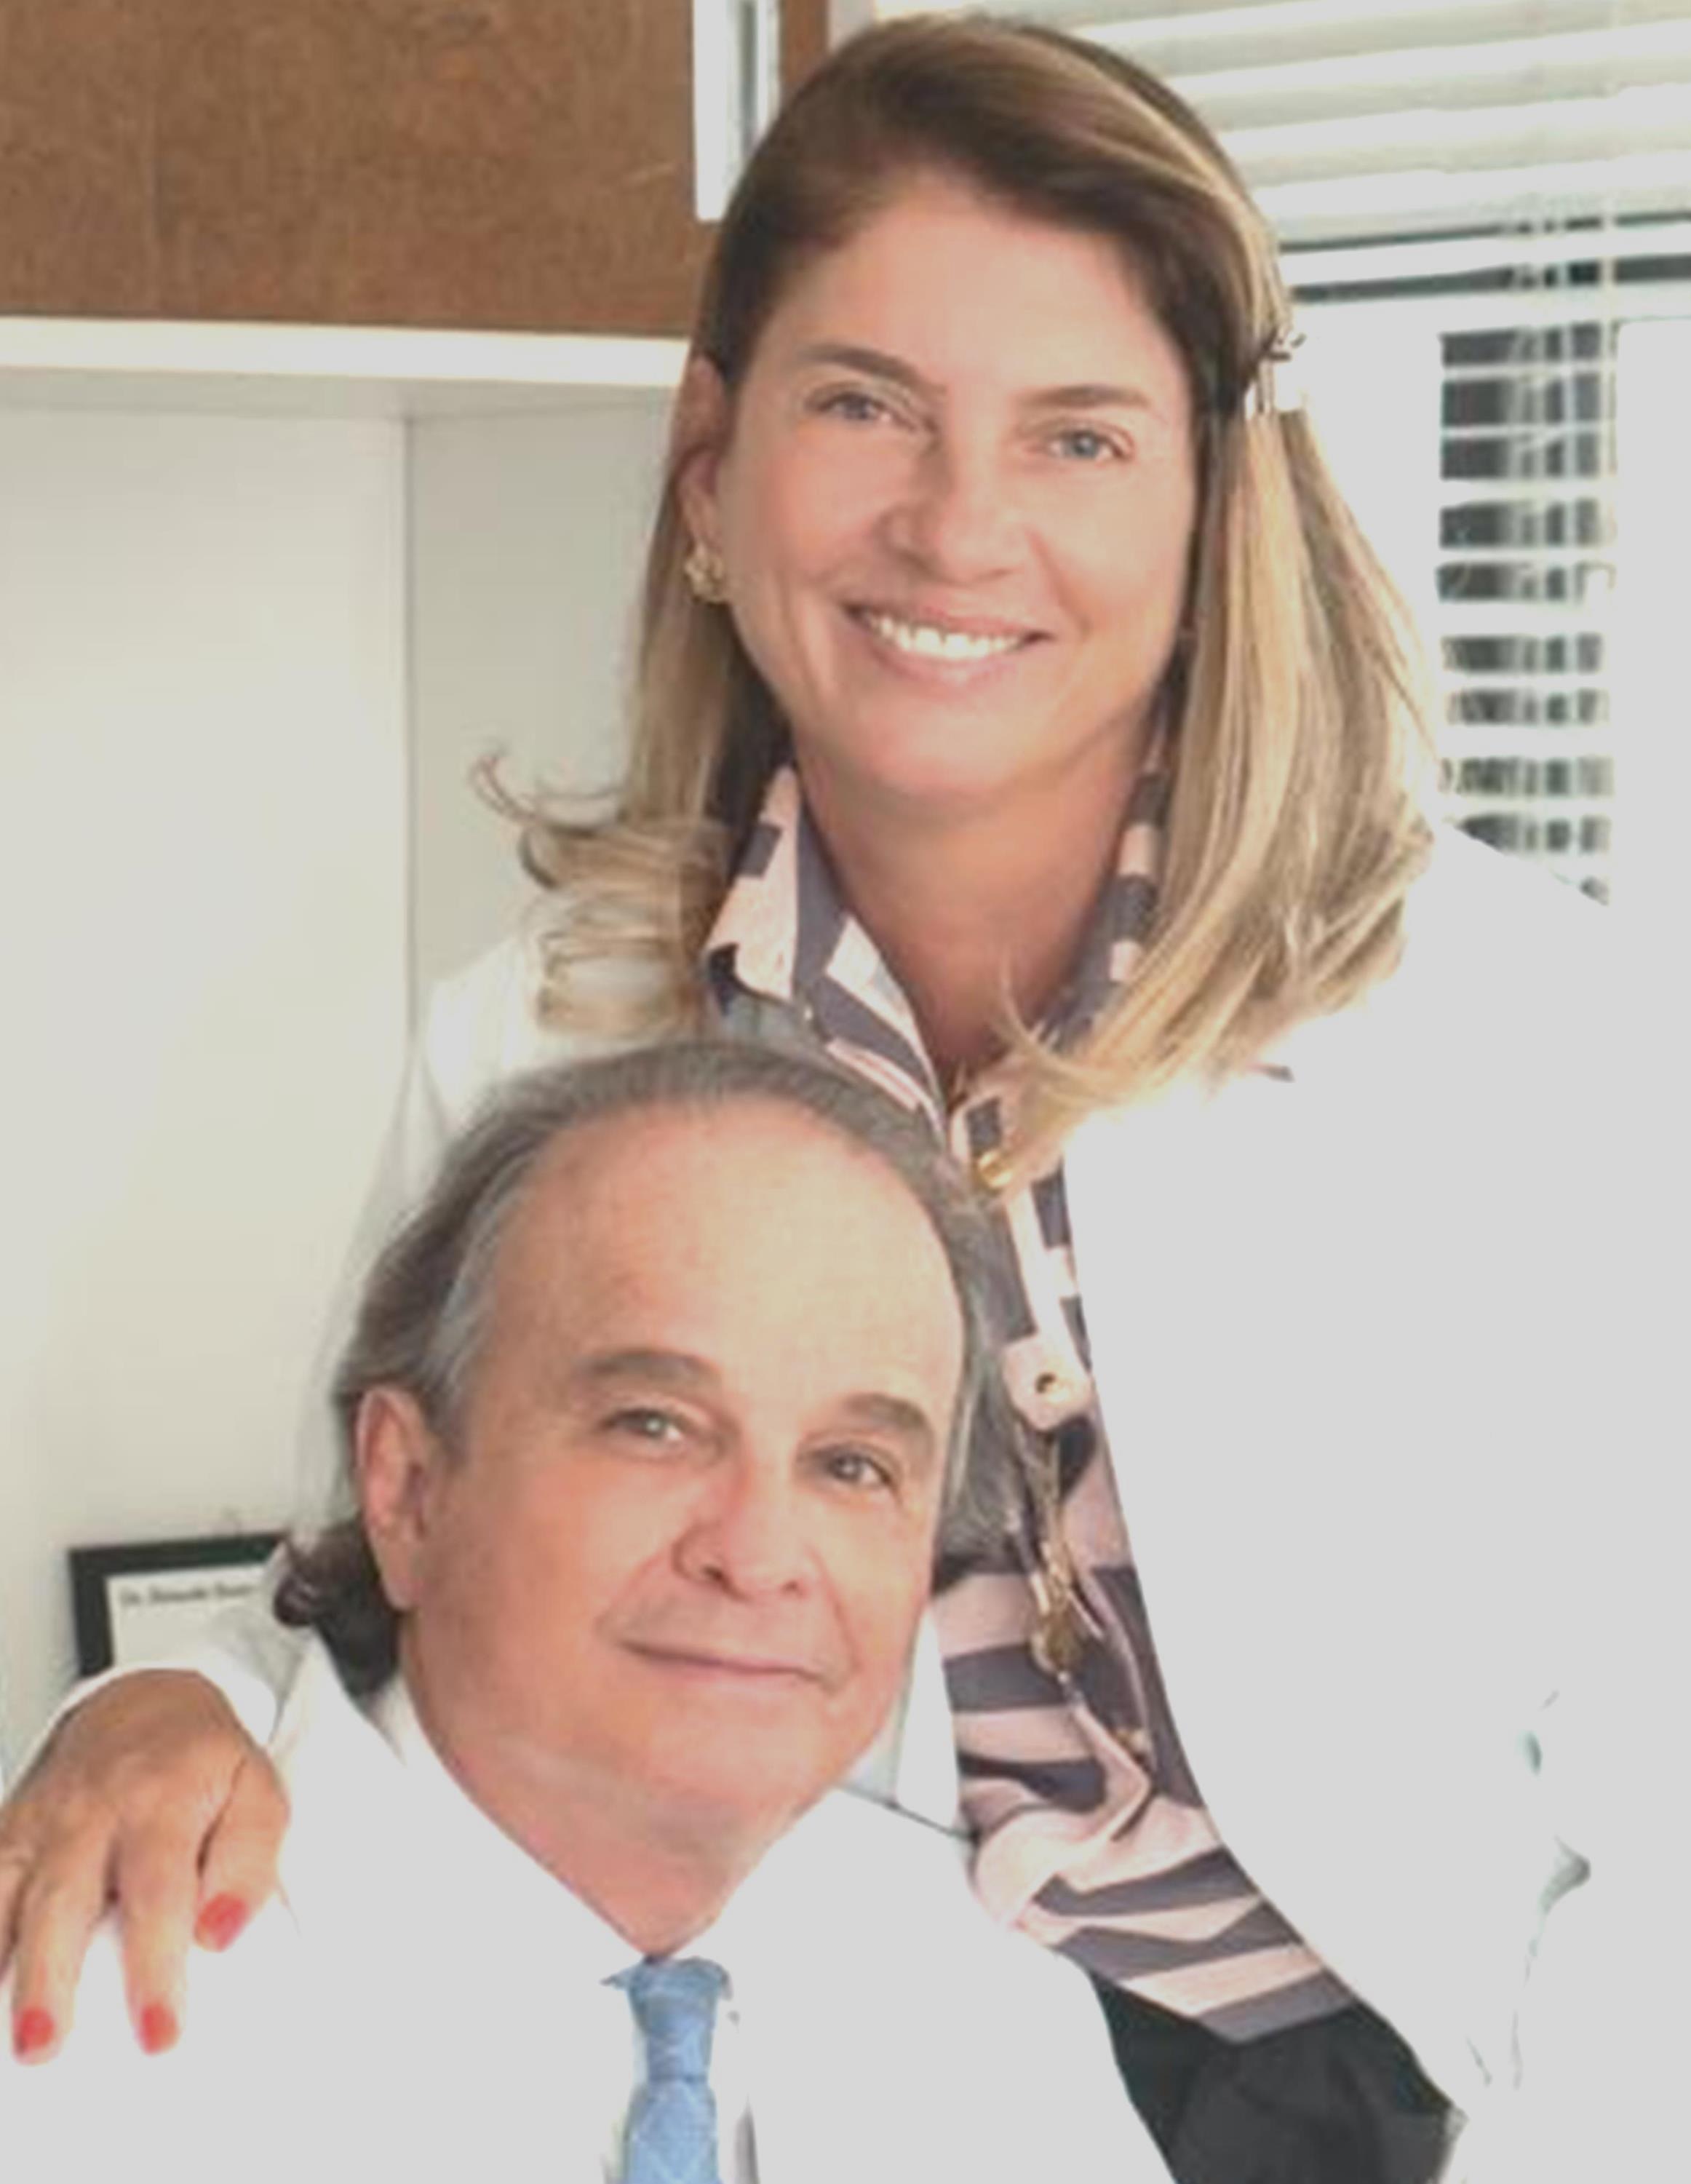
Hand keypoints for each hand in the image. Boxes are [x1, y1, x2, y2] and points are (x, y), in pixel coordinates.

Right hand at [0, 1671, 286, 2061]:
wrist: (148, 1700)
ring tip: (11, 2033)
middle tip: (46, 2045)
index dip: (156, 1966)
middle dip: (52, 1978)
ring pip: (9, 1895)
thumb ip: (249, 1861)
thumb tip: (221, 1933)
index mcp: (162, 1801)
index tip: (160, 2034)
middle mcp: (93, 1811)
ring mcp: (43, 1821)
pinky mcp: (10, 1830)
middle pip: (66, 1900)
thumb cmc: (206, 1763)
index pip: (158, 1891)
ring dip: (3, 1964)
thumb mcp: (257, 1794)